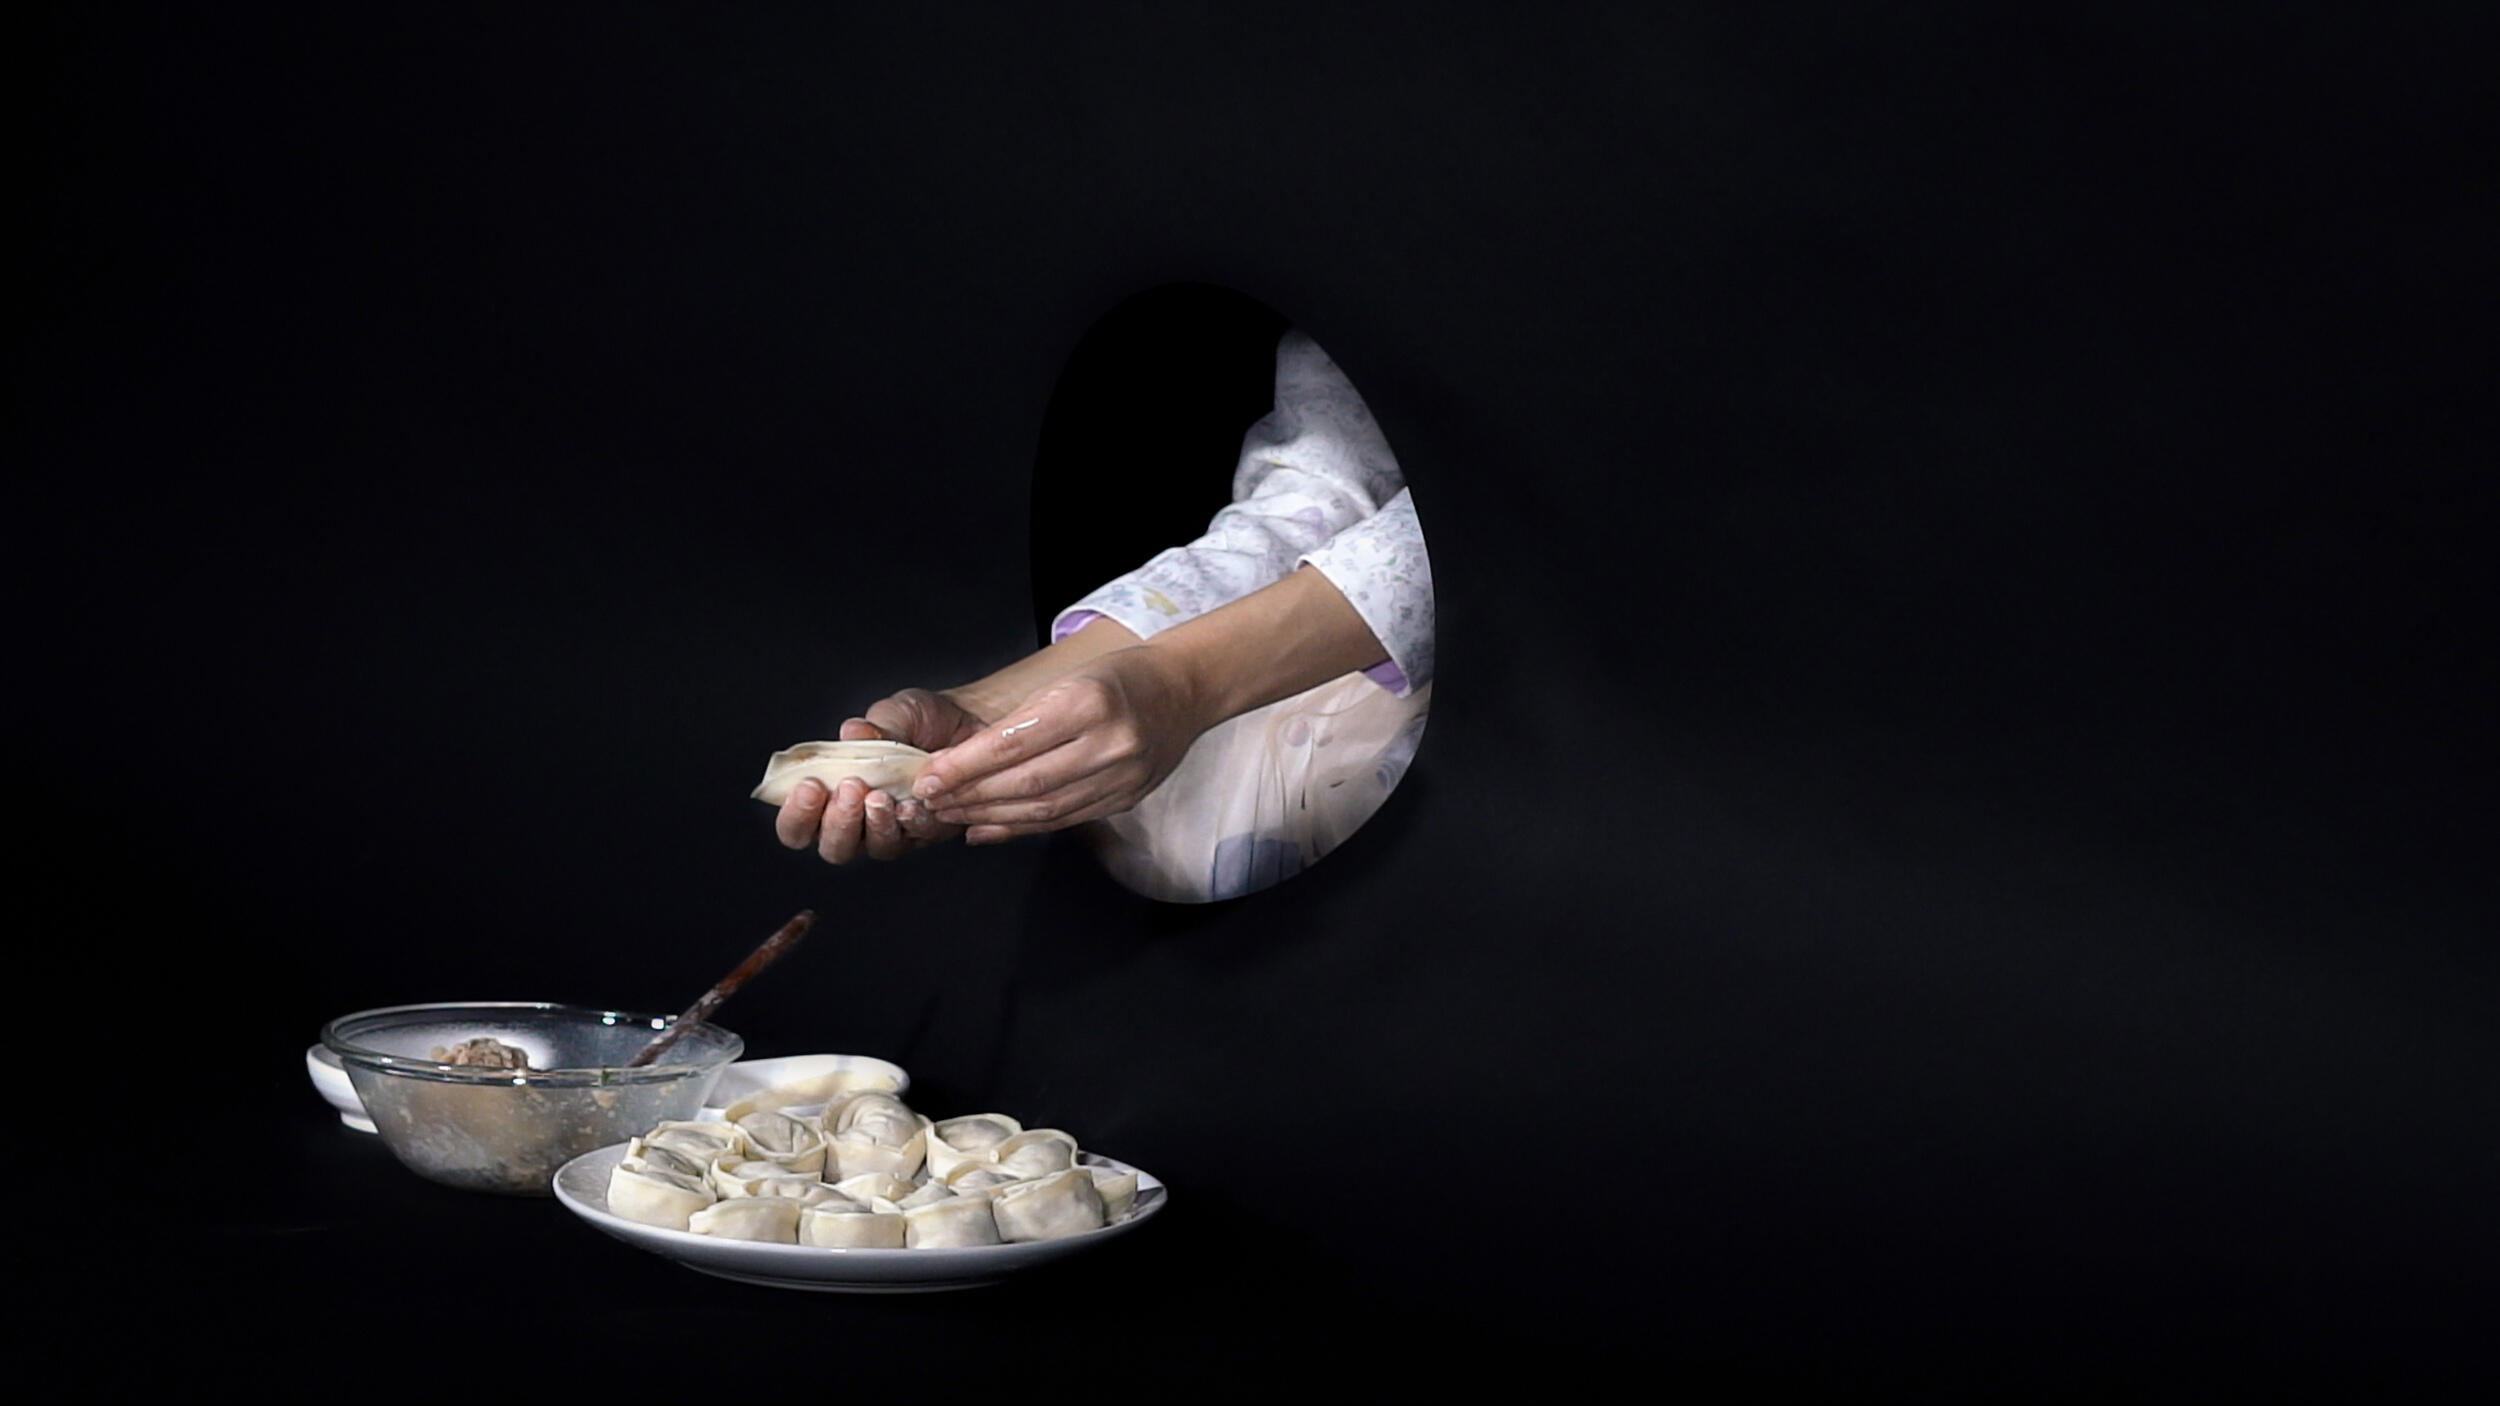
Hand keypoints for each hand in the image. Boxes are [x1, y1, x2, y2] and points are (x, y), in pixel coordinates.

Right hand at [775, 688, 987, 863]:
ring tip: (880, 797)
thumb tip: (852, 733)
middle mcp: (858, 821)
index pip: (798, 825)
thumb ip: (870, 730)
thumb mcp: (892, 714)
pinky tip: (912, 804)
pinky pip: (917, 838)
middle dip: (837, 823)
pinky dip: (912, 822)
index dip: (795, 815)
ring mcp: (894, 830)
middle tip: (850, 789)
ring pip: (876, 848)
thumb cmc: (917, 720)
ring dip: (874, 825)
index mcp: (831, 795)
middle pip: (833, 848)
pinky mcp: (929, 832)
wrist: (967, 720)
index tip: (808, 785)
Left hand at [911, 647, 1207, 843]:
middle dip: (971, 795)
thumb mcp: (1069, 680)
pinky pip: (1065, 820)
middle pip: (1026, 782)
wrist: (1184, 690)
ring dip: (991, 816)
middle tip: (931, 801)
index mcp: (1089, 703)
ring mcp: (1122, 777)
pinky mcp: (1126, 799)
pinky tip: (988, 828)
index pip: (1013, 743)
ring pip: (1044, 808)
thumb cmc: (1119, 677)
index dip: (966, 766)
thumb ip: (1022, 721)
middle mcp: (1109, 744)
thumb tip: (962, 762)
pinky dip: (1021, 827)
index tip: (930, 777)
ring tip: (952, 815)